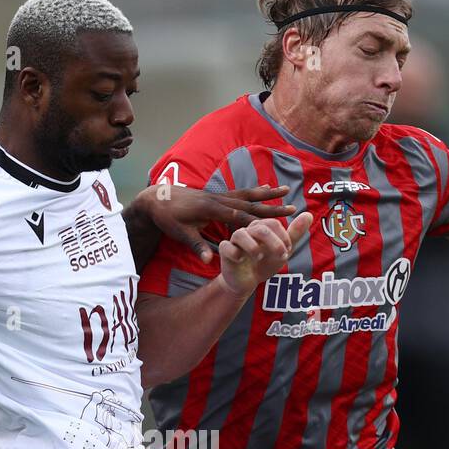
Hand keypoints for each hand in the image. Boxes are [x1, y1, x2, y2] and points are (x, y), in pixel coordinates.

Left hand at [133, 183, 295, 263]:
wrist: (156, 198)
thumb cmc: (167, 218)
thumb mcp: (180, 234)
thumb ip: (197, 246)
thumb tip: (210, 261)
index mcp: (211, 209)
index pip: (240, 217)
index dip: (259, 222)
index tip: (276, 225)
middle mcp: (218, 199)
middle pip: (250, 203)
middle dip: (272, 206)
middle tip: (292, 206)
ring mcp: (218, 195)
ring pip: (247, 194)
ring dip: (267, 193)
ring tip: (284, 189)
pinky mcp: (216, 195)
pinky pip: (239, 193)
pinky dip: (254, 191)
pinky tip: (264, 187)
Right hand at [217, 212, 313, 297]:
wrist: (247, 282)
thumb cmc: (264, 263)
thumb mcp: (282, 251)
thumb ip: (294, 234)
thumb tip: (309, 214)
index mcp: (261, 228)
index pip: (272, 224)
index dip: (283, 237)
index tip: (287, 251)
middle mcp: (247, 231)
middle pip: (260, 229)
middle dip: (274, 242)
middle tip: (282, 256)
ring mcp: (235, 241)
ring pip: (240, 235)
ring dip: (253, 247)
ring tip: (260, 257)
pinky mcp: (225, 252)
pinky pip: (227, 247)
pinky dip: (235, 253)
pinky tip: (241, 259)